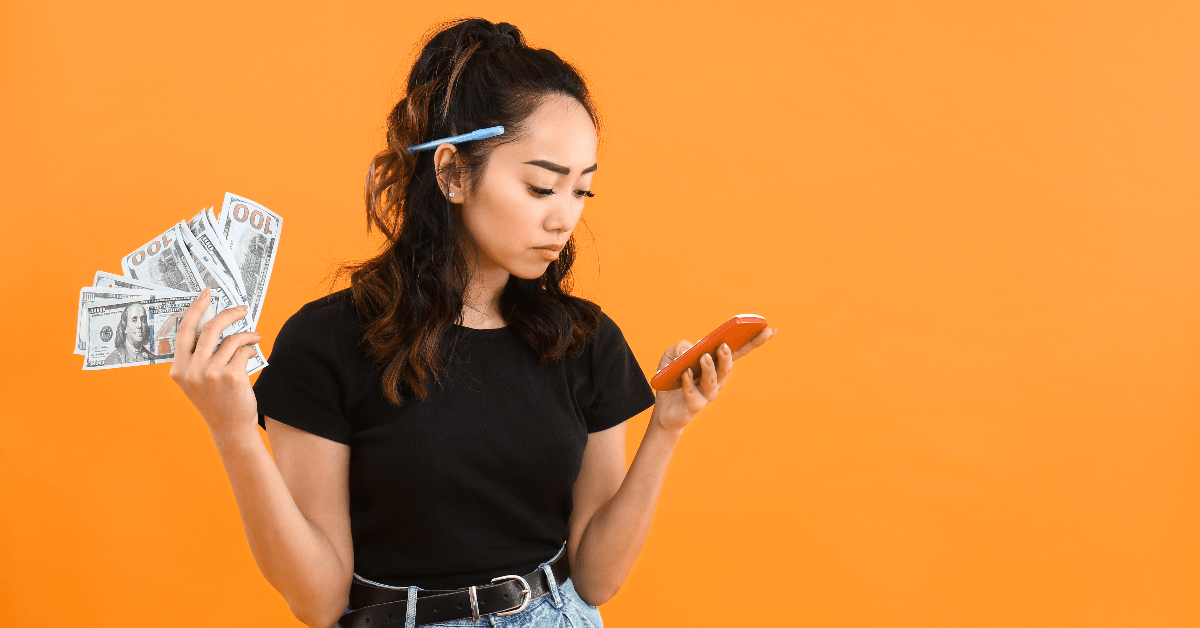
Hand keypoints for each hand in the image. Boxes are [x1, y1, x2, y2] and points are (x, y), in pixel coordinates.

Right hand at [168, 287, 262, 446]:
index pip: (184, 330)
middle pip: (210, 328)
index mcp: (178, 369)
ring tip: (254, 338)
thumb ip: (198, 356)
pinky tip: (252, 354)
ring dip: (246, 335)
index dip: (197, 308)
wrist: (230, 428)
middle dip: (229, 313)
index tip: (207, 293)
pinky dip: (250, 349)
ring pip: (231, 339)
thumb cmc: (216, 401)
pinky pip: (243, 351)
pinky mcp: (231, 376)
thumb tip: (216, 323)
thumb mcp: (196, 380)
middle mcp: (191, 370)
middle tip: (242, 308)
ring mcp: (211, 373)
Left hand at [652, 326, 777, 432]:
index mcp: (716, 364)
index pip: (738, 350)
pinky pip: (693, 393)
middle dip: (727, 357)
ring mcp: (707, 394)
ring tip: (704, 357)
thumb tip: (688, 349)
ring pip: (713, 381)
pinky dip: (689, 383)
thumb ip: (679, 348)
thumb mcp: (670, 358)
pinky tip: (685, 373)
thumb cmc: (671, 379)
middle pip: (727, 367)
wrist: (662, 409)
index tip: (769, 329)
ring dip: (709, 368)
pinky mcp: (694, 406)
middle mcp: (716, 380)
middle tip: (723, 346)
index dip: (754, 341)